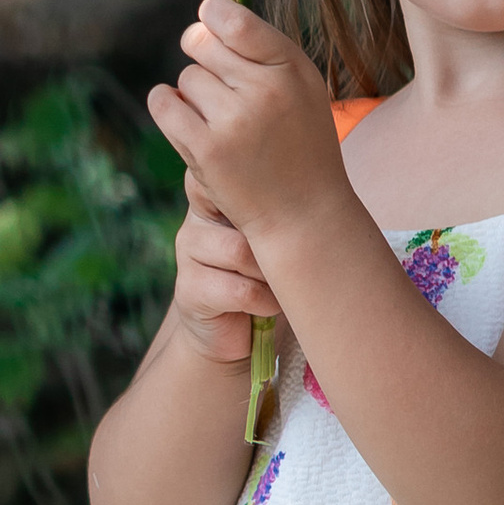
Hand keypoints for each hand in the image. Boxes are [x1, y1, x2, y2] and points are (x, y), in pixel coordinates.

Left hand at [146, 0, 344, 254]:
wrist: (304, 213)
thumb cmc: (300, 142)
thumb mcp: (301, 86)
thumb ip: (261, 47)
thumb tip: (206, 13)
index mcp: (291, 69)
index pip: (236, 22)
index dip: (213, 13)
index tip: (208, 16)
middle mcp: (264, 91)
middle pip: (202, 45)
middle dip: (203, 56)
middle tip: (220, 82)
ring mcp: (233, 122)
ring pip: (186, 79)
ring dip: (194, 95)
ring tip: (223, 121)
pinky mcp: (207, 151)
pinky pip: (164, 104)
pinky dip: (166, 104)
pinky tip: (182, 116)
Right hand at [168, 169, 281, 365]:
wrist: (232, 334)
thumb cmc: (263, 277)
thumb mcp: (269, 237)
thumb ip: (276, 210)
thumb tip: (315, 184)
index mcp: (214, 197)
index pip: (226, 170)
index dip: (257, 184)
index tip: (283, 201)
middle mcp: (196, 219)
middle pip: (243, 211)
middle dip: (276, 237)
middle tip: (293, 254)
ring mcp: (188, 252)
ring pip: (241, 252)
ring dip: (272, 275)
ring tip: (278, 284)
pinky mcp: (189, 289)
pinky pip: (241, 290)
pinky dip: (266, 302)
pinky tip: (267, 307)